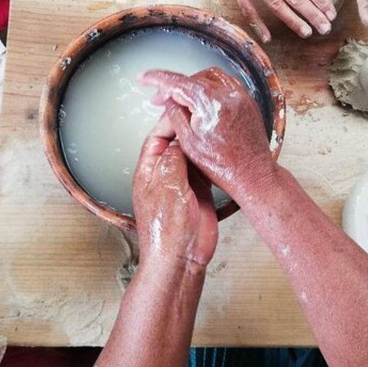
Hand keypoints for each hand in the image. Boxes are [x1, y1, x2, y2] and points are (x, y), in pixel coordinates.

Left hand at [133, 125, 217, 269]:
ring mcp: (181, 183)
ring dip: (201, 144)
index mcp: (148, 170)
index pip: (157, 136)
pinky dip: (210, 160)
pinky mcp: (197, 192)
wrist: (181, 258)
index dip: (170, 120)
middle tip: (204, 114)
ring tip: (213, 128)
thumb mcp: (168, 184)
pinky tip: (219, 151)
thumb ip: (173, 158)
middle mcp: (163, 174)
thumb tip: (179, 139)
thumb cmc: (167, 229)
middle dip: (188, 129)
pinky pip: (203, 170)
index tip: (186, 108)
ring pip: (191, 155)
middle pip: (175, 143)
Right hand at [140, 68, 274, 202]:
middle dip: (175, 86)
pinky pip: (226, 84)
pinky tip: (202, 100)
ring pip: (210, 77)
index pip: (178, 83)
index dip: (157, 78)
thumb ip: (175, 114)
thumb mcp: (188, 142)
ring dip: (192, 84)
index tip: (145, 77)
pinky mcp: (247, 102)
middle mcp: (228, 95)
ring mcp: (241, 96)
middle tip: (161, 99)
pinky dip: (210, 87)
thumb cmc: (223, 165)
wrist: (252, 175)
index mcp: (210, 104)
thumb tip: (168, 98)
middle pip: (193, 78)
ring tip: (181, 100)